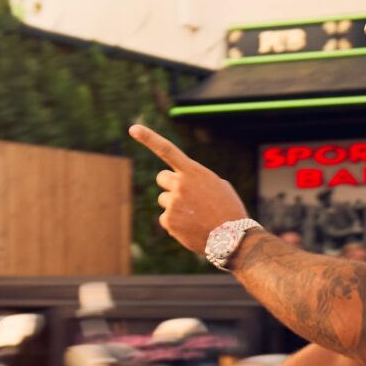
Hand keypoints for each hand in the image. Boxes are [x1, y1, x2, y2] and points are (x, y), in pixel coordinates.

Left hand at [128, 124, 248, 257]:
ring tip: (194, 215)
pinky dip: (176, 223)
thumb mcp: (216, 185)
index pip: (167, 150)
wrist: (232, 237)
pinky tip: (191, 227)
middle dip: (170, 185)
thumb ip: (195, 179)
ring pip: (164, 200)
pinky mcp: (168, 221)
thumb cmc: (227, 209)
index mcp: (194, 172)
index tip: (133, 129)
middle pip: (162, 178)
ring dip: (174, 205)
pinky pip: (165, 218)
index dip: (149, 138)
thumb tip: (178, 186)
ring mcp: (173, 203)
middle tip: (185, 196)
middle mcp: (180, 184)